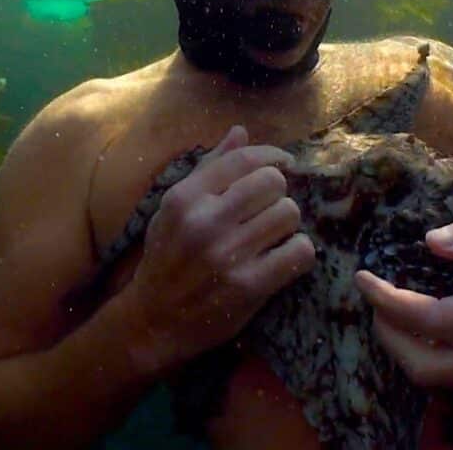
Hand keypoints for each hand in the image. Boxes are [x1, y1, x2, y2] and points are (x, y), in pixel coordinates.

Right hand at [125, 125, 316, 373]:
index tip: (284, 163)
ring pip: (289, 214)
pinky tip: (283, 257)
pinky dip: (299, 252)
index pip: (244, 159)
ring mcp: (227, 255)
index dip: (273, 156)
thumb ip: (208, 169)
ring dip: (288, 224)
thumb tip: (240, 131)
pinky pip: (299, 252)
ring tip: (273, 235)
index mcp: (185, 197)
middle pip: (273, 183)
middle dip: (278, 193)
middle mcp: (205, 221)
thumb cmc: (166, 258)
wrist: (152, 321)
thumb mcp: (173, 208)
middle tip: (269, 209)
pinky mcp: (248, 286)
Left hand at [356, 207, 452, 389]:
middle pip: (427, 365)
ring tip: (387, 308)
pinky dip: (424, 354)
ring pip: (436, 380)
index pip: (436, 320)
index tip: (364, 277)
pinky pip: (452, 380)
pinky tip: (416, 324)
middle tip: (372, 297)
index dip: (390, 300)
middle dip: (388, 332)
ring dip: (402, 348)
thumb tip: (433, 243)